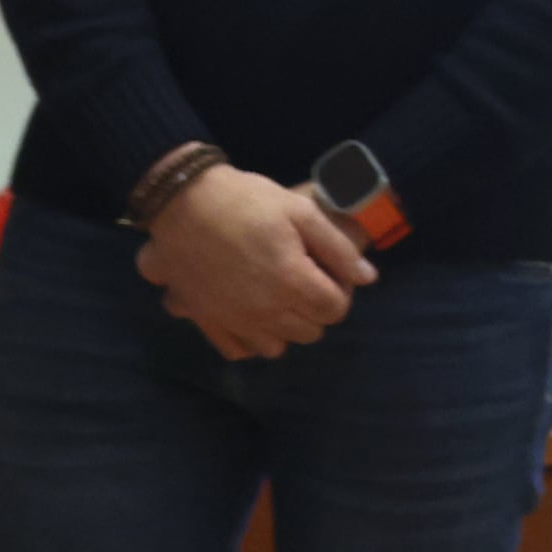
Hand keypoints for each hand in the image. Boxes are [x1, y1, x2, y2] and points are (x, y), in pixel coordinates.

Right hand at [139, 164, 373, 360]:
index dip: (339, 291)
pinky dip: (249, 339)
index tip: (327, 273)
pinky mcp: (207, 321)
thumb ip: (338, 248)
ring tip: (278, 297)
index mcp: (292, 282)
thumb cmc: (247, 200)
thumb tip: (368, 278)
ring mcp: (234, 320)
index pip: (335, 310)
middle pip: (310, 332)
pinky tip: (250, 314)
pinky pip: (238, 350)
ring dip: (285, 327)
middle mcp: (265, 310)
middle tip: (304, 281)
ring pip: (277, 347)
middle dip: (315, 309)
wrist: (183, 201)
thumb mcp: (300, 210)